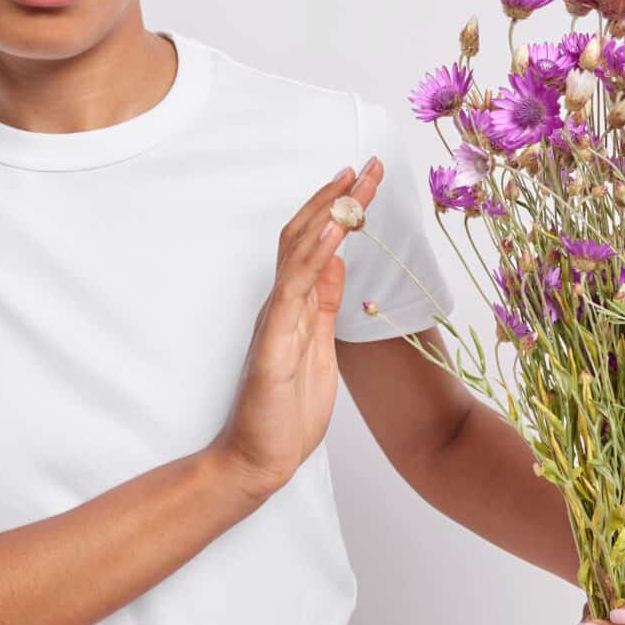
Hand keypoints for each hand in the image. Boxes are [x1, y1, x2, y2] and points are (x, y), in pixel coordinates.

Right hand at [208, 155, 383, 499]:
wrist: (259, 461)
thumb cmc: (286, 411)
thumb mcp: (320, 347)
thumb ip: (325, 304)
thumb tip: (339, 262)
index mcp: (295, 305)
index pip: (315, 244)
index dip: (337, 208)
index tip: (362, 178)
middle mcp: (282, 304)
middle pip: (305, 235)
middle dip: (336, 198)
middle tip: (365, 164)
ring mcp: (275, 320)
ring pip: (296, 253)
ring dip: (325, 214)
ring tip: (349, 183)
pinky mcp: (272, 343)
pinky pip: (292, 291)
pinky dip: (311, 257)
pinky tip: (330, 233)